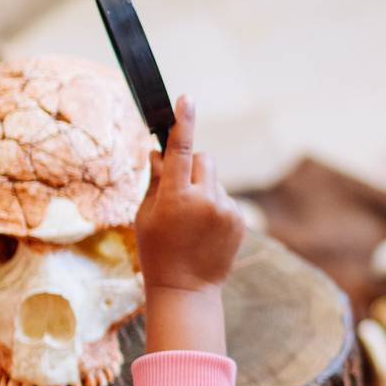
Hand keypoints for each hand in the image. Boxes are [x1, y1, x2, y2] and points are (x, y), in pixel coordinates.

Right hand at [136, 97, 244, 355]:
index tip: (186, 98)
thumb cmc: (157, 250)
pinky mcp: (238, 218)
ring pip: (215, 177)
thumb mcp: (146, 215)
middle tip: (179, 191)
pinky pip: (225, 196)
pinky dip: (215, 203)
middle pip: (203, 158)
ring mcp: (225, 209)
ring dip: (204, 186)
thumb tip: (159, 151)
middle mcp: (204, 200)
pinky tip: (205, 228)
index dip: (183, 122)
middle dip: (192, 166)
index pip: (181, 150)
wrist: (186, 288)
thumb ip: (156, 180)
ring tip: (192, 218)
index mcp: (175, 197)